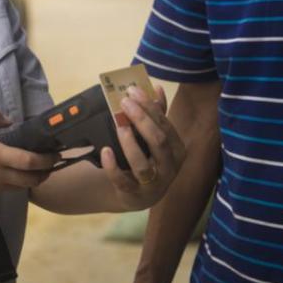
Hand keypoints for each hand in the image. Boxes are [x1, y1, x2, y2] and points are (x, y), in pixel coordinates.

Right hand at [0, 107, 57, 202]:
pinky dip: (9, 184)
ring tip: (32, 170)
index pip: (30, 162)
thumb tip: (8, 120)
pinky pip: (0, 191)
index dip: (47, 160)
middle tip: (50, 165)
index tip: (55, 155)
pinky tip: (3, 175)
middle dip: (45, 174)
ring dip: (28, 180)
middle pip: (30, 180)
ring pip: (17, 188)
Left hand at [100, 85, 185, 210]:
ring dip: (129, 142)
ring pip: (142, 164)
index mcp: (176, 149)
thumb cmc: (149, 159)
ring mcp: (153, 183)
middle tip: (124, 102)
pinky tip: (106, 151)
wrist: (138, 194)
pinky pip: (123, 181)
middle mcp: (169, 167)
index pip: (165, 124)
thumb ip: (157, 115)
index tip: (133, 90)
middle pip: (158, 141)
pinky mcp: (134, 194)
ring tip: (118, 124)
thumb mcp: (155, 138)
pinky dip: (113, 166)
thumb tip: (157, 88)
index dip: (149, 107)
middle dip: (141, 120)